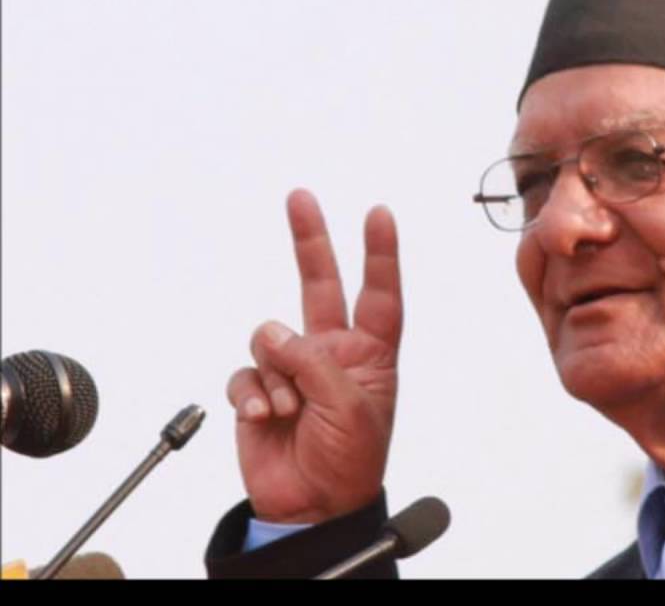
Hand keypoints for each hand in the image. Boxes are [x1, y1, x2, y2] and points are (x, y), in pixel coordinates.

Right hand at [226, 189, 402, 523]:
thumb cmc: (351, 461)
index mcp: (371, 353)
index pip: (379, 294)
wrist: (314, 507)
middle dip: (310, 240)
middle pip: (320, 284)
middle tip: (300, 197)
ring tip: (288, 409)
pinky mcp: (258, 388)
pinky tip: (263, 417)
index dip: (380, 254)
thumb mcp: (353, 410)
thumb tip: (276, 335)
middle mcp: (332, 352)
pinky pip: (246, 372)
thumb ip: (316, 366)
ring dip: (277, 372)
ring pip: (271, 335)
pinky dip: (252, 393)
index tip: (379, 213)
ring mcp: (294, 368)